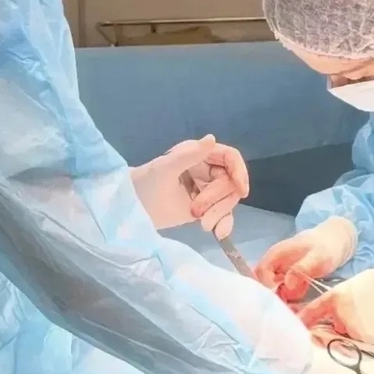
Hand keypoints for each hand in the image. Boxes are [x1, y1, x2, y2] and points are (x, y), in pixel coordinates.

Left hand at [131, 135, 248, 237]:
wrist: (132, 209)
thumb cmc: (144, 183)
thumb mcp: (165, 167)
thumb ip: (189, 154)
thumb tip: (211, 138)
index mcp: (198, 154)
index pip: (230, 158)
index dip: (240, 171)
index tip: (241, 190)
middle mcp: (206, 170)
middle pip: (230, 183)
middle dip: (218, 200)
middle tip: (196, 211)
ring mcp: (206, 190)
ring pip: (228, 200)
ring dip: (219, 214)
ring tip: (201, 224)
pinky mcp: (204, 208)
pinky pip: (223, 214)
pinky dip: (224, 223)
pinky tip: (219, 234)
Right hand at [254, 218, 356, 300]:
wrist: (335, 242)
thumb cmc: (325, 247)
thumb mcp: (318, 257)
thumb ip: (302, 268)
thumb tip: (288, 284)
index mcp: (275, 255)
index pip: (261, 274)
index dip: (268, 288)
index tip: (282, 300)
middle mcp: (273, 264)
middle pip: (263, 284)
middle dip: (276, 297)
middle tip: (292, 305)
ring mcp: (279, 273)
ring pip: (273, 291)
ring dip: (284, 299)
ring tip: (300, 299)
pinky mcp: (286, 280)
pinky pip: (282, 293)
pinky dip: (291, 298)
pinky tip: (302, 297)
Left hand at [297, 267, 373, 343]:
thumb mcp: (351, 287)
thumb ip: (337, 303)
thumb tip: (329, 319)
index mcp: (335, 298)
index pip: (312, 313)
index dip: (302, 321)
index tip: (295, 327)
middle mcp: (340, 315)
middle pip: (327, 329)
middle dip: (326, 331)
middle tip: (331, 328)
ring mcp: (354, 328)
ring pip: (342, 336)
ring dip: (345, 334)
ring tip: (362, 319)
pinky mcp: (367, 338)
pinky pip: (356, 342)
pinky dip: (358, 338)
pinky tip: (370, 324)